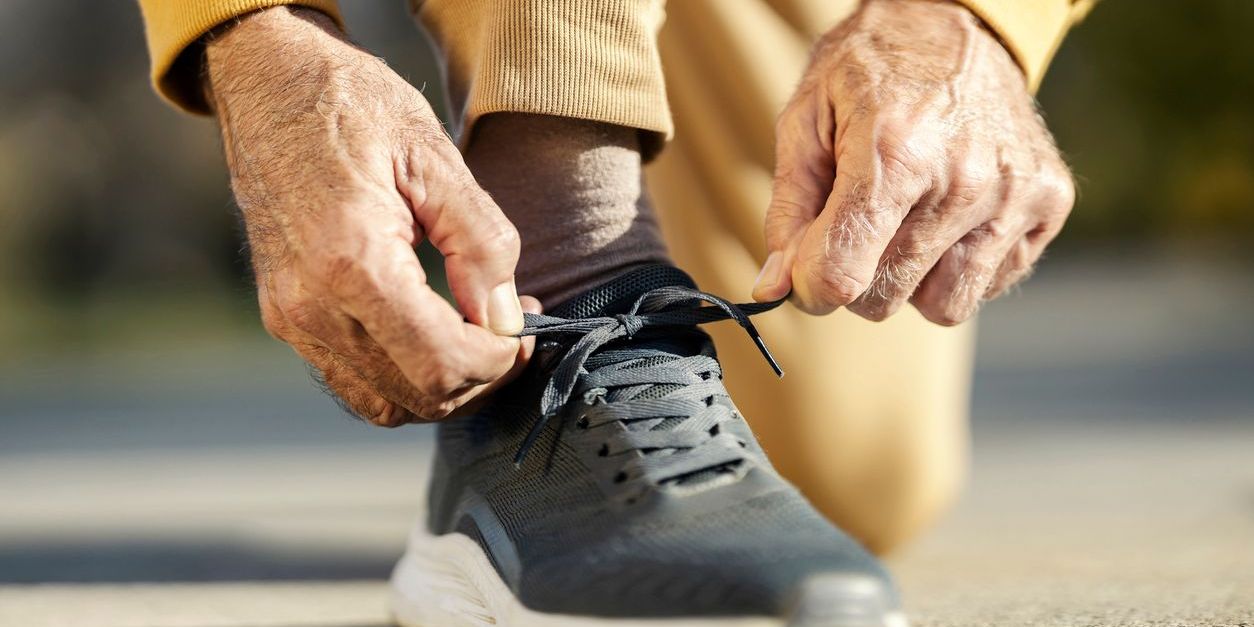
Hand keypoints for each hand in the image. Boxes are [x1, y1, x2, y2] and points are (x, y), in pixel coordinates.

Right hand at [205, 7, 534, 423]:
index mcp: (351, 262)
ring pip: (385, 403)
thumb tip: (504, 318)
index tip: (525, 330)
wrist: (266, 80)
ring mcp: (289, 318)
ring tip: (479, 333)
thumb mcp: (434, 156)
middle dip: (481, 377)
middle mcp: (310, 306)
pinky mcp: (283, 317)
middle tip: (513, 331)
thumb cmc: (351, 104)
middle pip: (417, 395)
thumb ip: (479, 243)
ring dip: (445, 384)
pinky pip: (353, 381)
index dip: (499, 362)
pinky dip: (404, 376)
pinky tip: (435, 331)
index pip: (442, 363)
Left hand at [753, 0, 1074, 324]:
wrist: (957, 18)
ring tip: (908, 221)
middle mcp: (963, 180)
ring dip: (914, 280)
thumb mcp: (807, 119)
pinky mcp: (1050, 201)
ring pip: (944, 306)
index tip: (806, 273)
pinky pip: (991, 283)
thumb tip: (774, 287)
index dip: (811, 287)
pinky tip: (951, 214)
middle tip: (859, 227)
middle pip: (886, 297)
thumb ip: (790, 210)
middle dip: (859, 276)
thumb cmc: (872, 69)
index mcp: (894, 153)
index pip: (844, 275)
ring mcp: (1014, 194)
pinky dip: (962, 264)